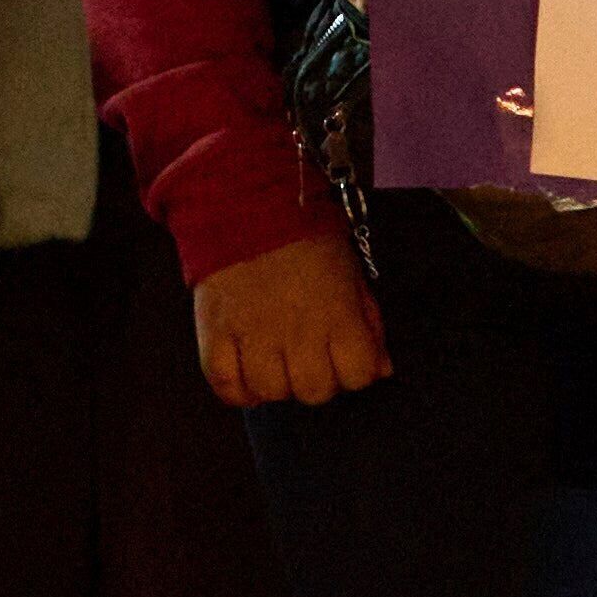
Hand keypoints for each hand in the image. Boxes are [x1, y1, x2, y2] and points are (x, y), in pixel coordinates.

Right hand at [194, 230, 390, 404]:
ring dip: (275, 384)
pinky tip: (245, 374)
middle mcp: (298, 332)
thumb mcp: (353, 277)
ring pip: (270, 392)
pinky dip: (236, 389)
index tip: (343, 353)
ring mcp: (253, 334)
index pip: (359, 376)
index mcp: (339, 316)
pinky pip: (224, 384)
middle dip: (315, 380)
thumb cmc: (309, 243)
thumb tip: (382, 370)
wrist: (250, 204)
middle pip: (314, 392)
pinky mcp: (215, 331)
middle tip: (305, 357)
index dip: (354, 369)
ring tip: (274, 362)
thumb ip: (370, 326)